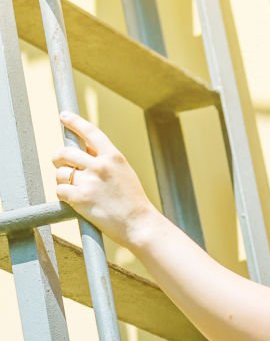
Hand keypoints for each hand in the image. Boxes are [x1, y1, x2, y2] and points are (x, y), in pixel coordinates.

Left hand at [53, 111, 158, 248]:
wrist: (139, 224)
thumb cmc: (133, 201)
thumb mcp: (124, 173)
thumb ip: (105, 160)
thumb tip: (84, 149)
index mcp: (113, 156)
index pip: (90, 132)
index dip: (74, 122)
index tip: (64, 116)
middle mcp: (100, 165)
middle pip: (66, 153)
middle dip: (59, 159)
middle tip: (61, 165)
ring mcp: (89, 181)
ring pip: (61, 173)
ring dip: (63, 180)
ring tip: (75, 190)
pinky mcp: (80, 198)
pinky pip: (60, 190)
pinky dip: (64, 195)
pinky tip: (75, 201)